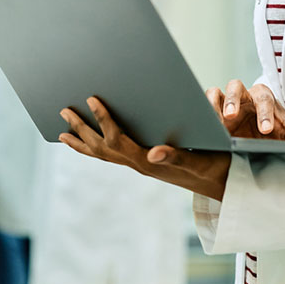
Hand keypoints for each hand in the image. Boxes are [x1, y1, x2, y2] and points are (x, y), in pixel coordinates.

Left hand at [59, 96, 231, 201]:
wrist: (221, 184)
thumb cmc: (212, 167)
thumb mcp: (198, 161)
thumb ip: (176, 157)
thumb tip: (154, 153)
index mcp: (148, 162)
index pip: (118, 140)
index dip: (103, 120)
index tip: (92, 99)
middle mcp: (139, 165)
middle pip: (102, 148)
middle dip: (82, 129)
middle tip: (64, 109)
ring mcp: (138, 166)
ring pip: (103, 155)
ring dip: (82, 142)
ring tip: (63, 131)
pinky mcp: (142, 164)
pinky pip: (111, 157)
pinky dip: (94, 149)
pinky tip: (88, 141)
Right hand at [206, 80, 284, 142]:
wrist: (259, 136)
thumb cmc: (272, 131)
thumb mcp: (284, 134)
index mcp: (263, 98)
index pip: (264, 100)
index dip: (264, 113)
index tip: (265, 129)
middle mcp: (243, 96)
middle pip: (236, 87)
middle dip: (234, 101)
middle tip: (232, 116)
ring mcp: (226, 102)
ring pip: (217, 91)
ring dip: (215, 104)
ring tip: (215, 120)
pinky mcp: (214, 110)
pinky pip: (206, 102)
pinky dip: (204, 109)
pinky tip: (206, 125)